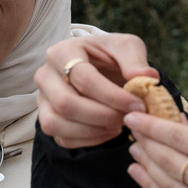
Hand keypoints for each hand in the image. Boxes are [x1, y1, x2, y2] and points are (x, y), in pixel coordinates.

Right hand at [34, 32, 158, 148]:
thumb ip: (136, 60)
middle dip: (102, 116)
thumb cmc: (110, 56)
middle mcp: (44, 76)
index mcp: (61, 52)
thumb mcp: (126, 47)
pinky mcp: (46, 119)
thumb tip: (146, 78)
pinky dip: (89, 140)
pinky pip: (61, 138)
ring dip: (93, 131)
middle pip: (66, 104)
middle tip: (128, 117)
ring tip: (118, 125)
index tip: (138, 105)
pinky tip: (109, 130)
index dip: (113, 96)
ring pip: (56, 124)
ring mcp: (42, 100)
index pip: (84, 79)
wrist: (98, 67)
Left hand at [124, 112, 187, 187]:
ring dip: (146, 166)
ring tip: (135, 152)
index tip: (134, 115)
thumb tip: (181, 130)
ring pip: (166, 185)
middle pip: (167, 160)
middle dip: (145, 143)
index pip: (178, 138)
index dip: (152, 126)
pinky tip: (143, 176)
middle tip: (132, 131)